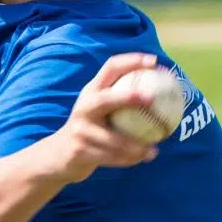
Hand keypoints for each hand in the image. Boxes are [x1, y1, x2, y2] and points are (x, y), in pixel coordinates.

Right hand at [45, 53, 160, 183]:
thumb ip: (122, 99)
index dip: (131, 61)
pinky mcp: (80, 151)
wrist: (59, 155)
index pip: (110, 67)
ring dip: (136, 146)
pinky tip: (144, 159)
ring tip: (155, 148)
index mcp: (91, 91)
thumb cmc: (91, 128)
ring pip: (114, 139)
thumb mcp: (100, 109)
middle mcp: (83, 107)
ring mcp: (80, 129)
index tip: (154, 61)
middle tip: (151, 99)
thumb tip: (163, 90)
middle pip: (106, 99)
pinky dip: (130, 159)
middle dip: (128, 97)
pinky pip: (111, 158)